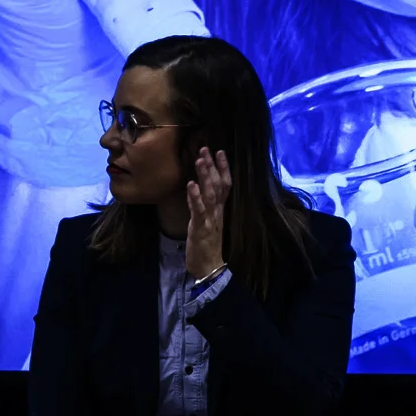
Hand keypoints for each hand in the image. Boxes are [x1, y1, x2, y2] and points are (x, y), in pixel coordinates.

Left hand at [185, 148, 230, 279]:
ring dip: (204, 176)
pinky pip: (199, 210)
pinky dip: (195, 196)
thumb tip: (200, 189)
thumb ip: (206, 206)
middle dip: (212, 166)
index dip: (223, 168)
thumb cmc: (207, 245)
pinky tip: (191, 184)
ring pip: (209, 193)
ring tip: (200, 160)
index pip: (225, 184)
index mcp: (219, 209)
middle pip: (217, 185)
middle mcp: (217, 211)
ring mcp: (210, 219)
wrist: (210, 267)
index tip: (219, 151)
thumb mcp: (208, 221)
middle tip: (206, 149)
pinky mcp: (201, 228)